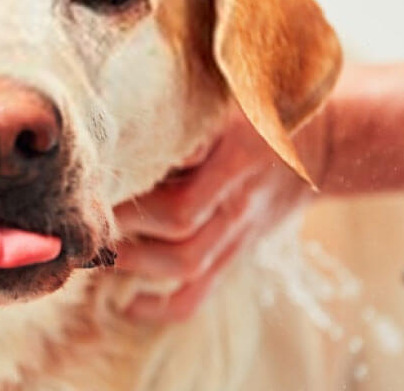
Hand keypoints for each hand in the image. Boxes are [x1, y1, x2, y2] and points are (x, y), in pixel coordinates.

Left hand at [113, 105, 310, 321]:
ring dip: (132, 260)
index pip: (185, 175)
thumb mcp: (234, 94)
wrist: (321, 146)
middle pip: (178, 223)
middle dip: (123, 222)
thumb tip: (129, 110)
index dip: (135, 187)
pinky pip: (199, 294)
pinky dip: (161, 309)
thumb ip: (190, 106)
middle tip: (82, 213)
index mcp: (238, 150)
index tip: (94, 180)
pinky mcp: (236, 254)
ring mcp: (239, 231)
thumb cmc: (262, 109)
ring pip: (185, 263)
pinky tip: (126, 304)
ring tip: (94, 246)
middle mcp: (239, 196)